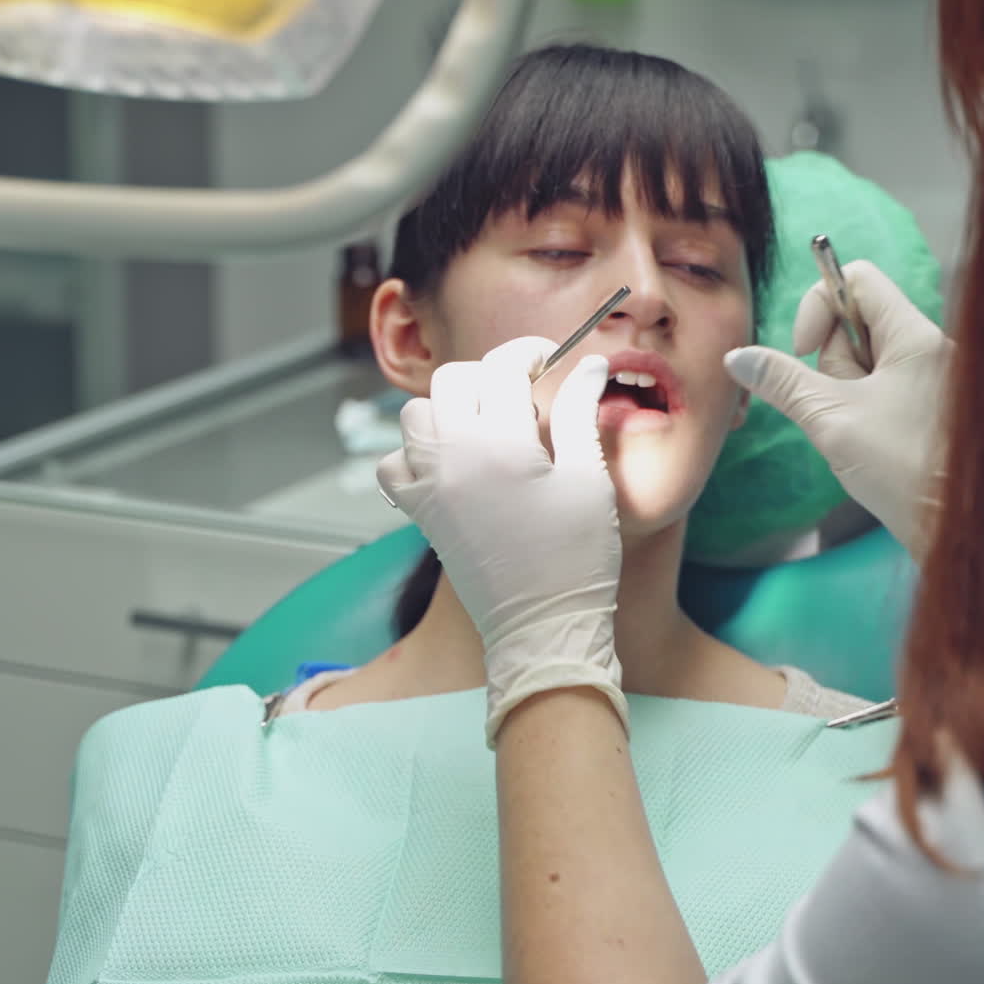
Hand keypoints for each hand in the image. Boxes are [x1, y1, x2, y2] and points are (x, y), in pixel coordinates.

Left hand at [376, 336, 625, 744]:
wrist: (543, 631)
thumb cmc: (577, 558)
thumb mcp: (589, 479)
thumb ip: (580, 413)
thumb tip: (588, 363)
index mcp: (500, 445)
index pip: (502, 367)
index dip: (529, 352)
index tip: (551, 358)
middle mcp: (452, 459)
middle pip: (454, 380)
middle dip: (490, 375)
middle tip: (525, 393)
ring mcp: (429, 487)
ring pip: (417, 414)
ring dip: (451, 407)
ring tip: (491, 427)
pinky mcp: (420, 515)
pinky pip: (394, 464)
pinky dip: (416, 453)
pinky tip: (454, 463)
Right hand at [724, 260, 952, 558]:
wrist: (962, 530)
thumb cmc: (902, 468)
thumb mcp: (830, 419)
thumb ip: (781, 380)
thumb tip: (736, 356)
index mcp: (914, 334)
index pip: (857, 279)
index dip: (818, 305)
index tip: (803, 352)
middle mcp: (929, 346)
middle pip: (857, 323)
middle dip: (832, 363)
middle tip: (840, 407)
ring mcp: (932, 379)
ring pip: (867, 362)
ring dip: (846, 393)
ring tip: (858, 434)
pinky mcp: (930, 409)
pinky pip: (882, 390)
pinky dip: (863, 410)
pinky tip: (872, 445)